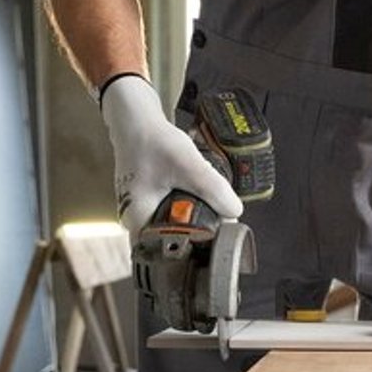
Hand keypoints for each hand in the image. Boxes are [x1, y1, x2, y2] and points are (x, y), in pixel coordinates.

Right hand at [101, 74, 242, 234]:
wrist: (137, 120)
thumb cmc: (152, 142)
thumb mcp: (188, 166)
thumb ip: (213, 190)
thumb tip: (234, 213)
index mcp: (138, 223)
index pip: (172, 251)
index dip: (199, 246)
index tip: (220, 235)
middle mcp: (137, 223)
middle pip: (178, 238)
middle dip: (203, 227)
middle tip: (221, 213)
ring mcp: (143, 212)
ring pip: (179, 223)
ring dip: (198, 212)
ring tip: (208, 197)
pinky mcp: (151, 201)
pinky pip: (176, 210)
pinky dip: (192, 201)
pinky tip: (198, 189)